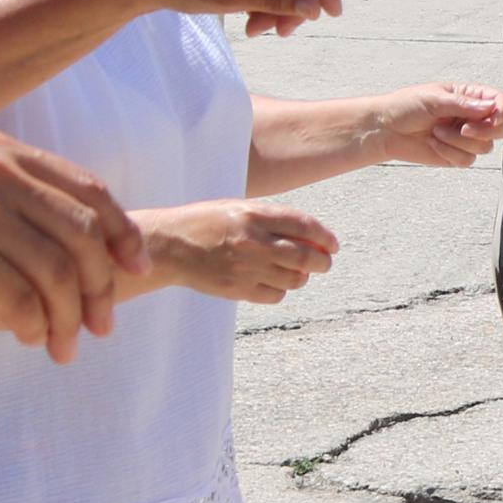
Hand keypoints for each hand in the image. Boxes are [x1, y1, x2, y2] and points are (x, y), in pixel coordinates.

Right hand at [0, 129, 148, 359]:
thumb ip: (17, 215)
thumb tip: (90, 257)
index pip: (88, 190)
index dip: (122, 233)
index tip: (136, 268)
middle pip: (83, 234)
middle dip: (101, 286)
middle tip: (101, 326)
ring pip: (58, 272)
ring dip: (70, 317)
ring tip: (63, 346)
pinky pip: (21, 299)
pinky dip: (33, 325)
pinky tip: (28, 338)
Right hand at [142, 197, 337, 304]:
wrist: (169, 246)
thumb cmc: (207, 222)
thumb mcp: (239, 208)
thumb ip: (274, 219)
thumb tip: (314, 238)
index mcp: (253, 215)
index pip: (305, 226)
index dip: (325, 237)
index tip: (333, 245)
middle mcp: (252, 241)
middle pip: (306, 257)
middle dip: (322, 262)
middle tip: (324, 262)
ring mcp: (244, 268)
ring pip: (293, 279)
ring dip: (302, 277)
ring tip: (296, 272)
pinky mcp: (236, 290)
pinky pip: (275, 295)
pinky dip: (281, 290)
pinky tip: (273, 281)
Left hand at [360, 80, 502, 167]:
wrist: (386, 130)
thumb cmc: (406, 106)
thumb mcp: (434, 99)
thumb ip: (463, 104)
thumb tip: (490, 108)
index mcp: (470, 97)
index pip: (500, 103)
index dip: (502, 111)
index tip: (494, 118)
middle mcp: (473, 117)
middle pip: (502, 129)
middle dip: (484, 131)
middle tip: (464, 129)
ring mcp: (466, 138)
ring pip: (484, 147)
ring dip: (458, 142)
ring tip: (437, 132)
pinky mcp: (457, 155)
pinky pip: (467, 160)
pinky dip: (449, 153)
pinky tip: (434, 143)